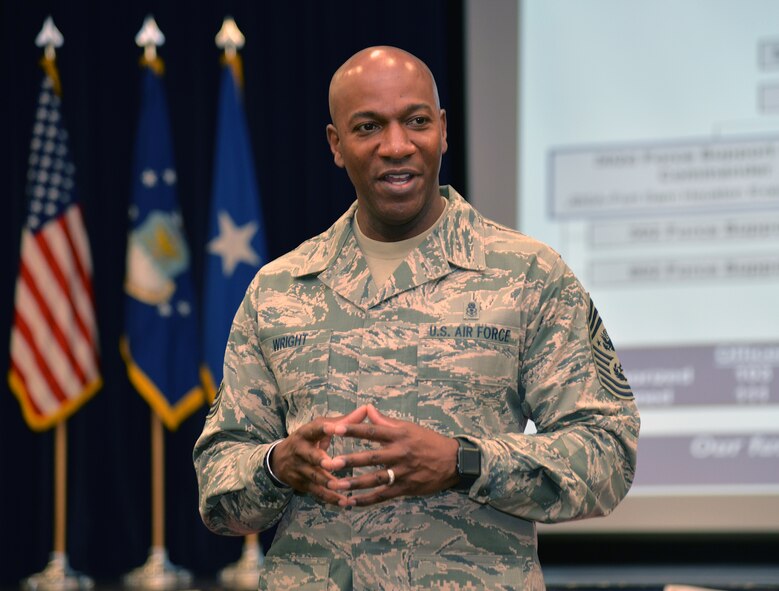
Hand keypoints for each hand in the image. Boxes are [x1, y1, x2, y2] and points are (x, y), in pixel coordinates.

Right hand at [269, 405, 368, 505]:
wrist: (279, 460)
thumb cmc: (308, 440)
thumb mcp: (320, 428)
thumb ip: (344, 421)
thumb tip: (367, 409)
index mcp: (306, 433)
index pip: (314, 429)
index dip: (323, 428)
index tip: (333, 428)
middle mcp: (300, 451)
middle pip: (311, 456)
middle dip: (320, 460)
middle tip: (332, 464)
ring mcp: (300, 469)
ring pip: (315, 477)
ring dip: (329, 483)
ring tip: (344, 488)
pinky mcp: (302, 484)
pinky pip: (317, 492)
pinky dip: (330, 498)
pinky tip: (344, 502)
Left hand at [326, 404, 459, 506]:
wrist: (453, 461)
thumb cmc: (429, 441)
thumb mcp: (409, 427)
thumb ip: (386, 421)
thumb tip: (367, 409)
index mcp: (399, 435)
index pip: (372, 431)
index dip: (354, 430)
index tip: (336, 429)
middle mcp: (400, 453)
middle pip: (371, 457)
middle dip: (349, 461)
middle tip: (330, 463)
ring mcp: (403, 472)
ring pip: (375, 479)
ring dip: (354, 483)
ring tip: (335, 485)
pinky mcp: (406, 488)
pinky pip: (383, 495)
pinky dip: (367, 500)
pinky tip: (351, 502)